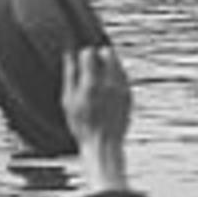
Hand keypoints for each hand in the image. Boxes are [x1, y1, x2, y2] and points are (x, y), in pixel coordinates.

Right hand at [63, 43, 132, 185]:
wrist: (104, 144)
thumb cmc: (82, 125)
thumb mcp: (68, 101)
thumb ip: (70, 76)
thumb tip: (69, 55)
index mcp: (91, 83)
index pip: (89, 52)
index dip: (83, 55)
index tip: (80, 61)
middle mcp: (109, 82)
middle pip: (107, 52)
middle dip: (98, 55)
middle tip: (91, 65)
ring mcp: (122, 88)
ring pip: (117, 62)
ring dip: (108, 63)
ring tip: (99, 76)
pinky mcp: (129, 94)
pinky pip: (123, 75)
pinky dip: (115, 75)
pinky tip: (107, 87)